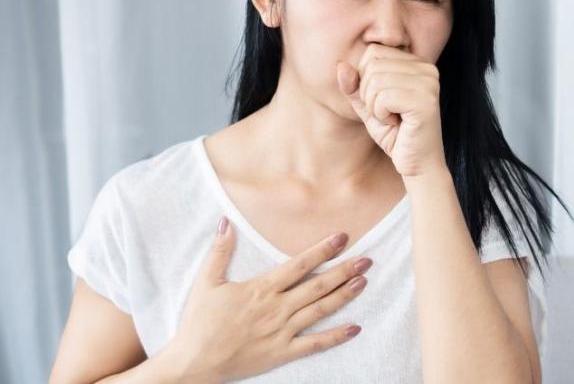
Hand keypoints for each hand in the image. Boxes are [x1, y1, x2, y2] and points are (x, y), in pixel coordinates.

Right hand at [166, 217, 373, 381]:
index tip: (342, 237)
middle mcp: (277, 308)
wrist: (195, 363)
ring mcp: (282, 331)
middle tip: (367, 259)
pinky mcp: (282, 353)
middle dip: (344, 270)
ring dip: (344, 296)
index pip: (300, 265)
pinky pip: (315, 344)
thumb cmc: (199, 323)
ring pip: (321, 310)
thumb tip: (226, 222)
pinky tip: (356, 327)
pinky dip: (337, 336)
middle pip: (318, 286)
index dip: (323, 250)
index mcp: (262, 289)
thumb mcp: (206, 283)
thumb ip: (219, 251)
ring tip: (364, 282)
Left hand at [336, 43, 446, 176]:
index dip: (364, 78)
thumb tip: (340, 64)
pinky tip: (396, 124)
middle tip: (386, 113)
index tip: (382, 101)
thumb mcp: (367, 105)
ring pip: (375, 80)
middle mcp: (427, 68)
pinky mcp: (426, 101)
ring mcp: (428, 83)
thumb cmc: (395, 134)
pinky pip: (384, 97)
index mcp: (417, 63)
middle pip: (372, 63)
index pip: (373, 51)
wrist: (417, 164)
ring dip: (374, 106)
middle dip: (368, 93)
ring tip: (391, 119)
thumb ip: (353, 85)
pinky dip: (380, 115)